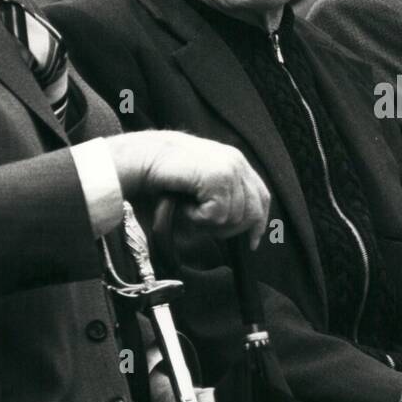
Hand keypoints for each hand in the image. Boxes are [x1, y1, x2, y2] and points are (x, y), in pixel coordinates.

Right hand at [108, 131, 270, 247]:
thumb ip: (220, 199)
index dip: (258, 222)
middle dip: (230, 229)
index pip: (261, 196)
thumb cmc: (162, 174)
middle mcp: (236, 162)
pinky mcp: (218, 178)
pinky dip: (198, 218)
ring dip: (208, 221)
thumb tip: (236, 230)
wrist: (140, 158)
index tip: (252, 243)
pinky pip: (218, 215)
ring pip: (234, 217)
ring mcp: (229, 169)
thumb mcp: (199, 187)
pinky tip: (184, 205)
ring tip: (187, 207)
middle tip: (202, 224)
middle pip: (253, 211)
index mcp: (234, 162)